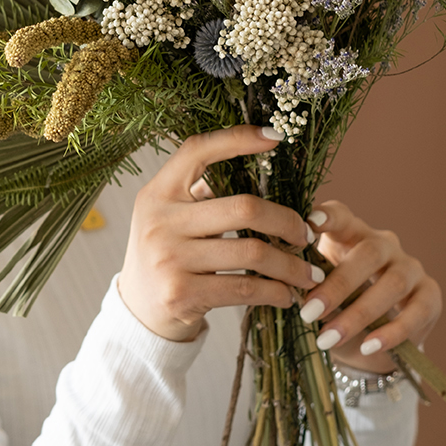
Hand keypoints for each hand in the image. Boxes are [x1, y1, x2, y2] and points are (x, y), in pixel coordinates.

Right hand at [118, 126, 322, 341]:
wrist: (137, 309)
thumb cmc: (166, 253)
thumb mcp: (168, 216)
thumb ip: (199, 195)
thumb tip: (261, 175)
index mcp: (158, 192)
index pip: (197, 151)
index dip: (237, 139)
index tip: (275, 137)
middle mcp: (160, 220)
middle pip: (243, 207)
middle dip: (286, 221)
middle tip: (306, 235)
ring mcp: (169, 257)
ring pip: (252, 252)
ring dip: (291, 265)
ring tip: (308, 272)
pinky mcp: (182, 293)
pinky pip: (246, 288)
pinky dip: (276, 292)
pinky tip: (286, 294)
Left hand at [300, 201, 441, 372]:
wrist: (368, 338)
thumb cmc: (336, 301)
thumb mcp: (319, 285)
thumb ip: (308, 277)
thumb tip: (285, 283)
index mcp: (351, 232)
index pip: (342, 215)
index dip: (329, 216)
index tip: (310, 221)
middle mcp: (384, 244)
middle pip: (368, 254)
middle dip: (337, 286)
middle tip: (308, 312)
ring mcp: (411, 267)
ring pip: (393, 284)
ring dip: (359, 314)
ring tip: (329, 337)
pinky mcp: (430, 295)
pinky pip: (416, 312)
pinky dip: (391, 332)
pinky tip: (368, 347)